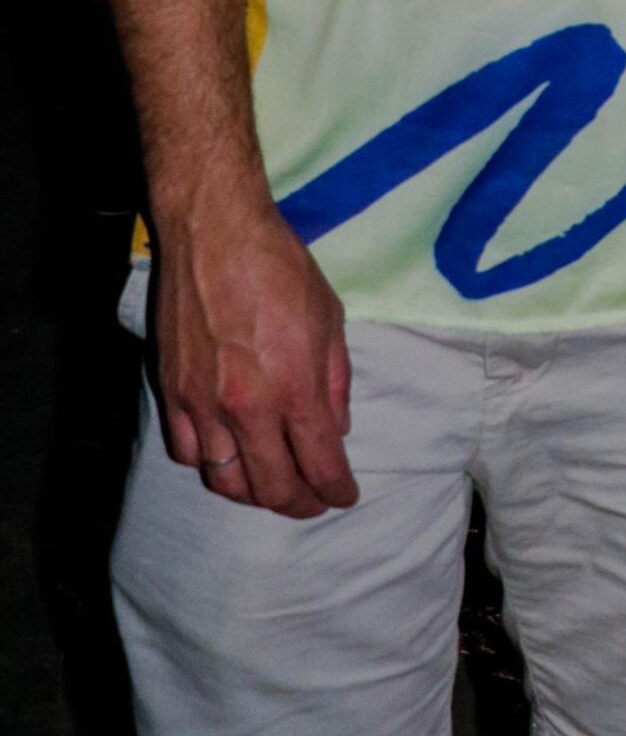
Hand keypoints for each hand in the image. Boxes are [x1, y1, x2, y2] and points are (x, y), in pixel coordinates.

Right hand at [153, 194, 357, 518]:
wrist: (214, 231)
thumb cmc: (279, 265)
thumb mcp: (330, 317)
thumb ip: (335, 380)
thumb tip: (337, 426)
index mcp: (295, 388)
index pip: (320, 463)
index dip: (336, 490)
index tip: (345, 496)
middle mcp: (247, 407)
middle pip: (272, 486)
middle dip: (300, 504)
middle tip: (313, 503)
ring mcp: (203, 404)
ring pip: (225, 480)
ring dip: (254, 494)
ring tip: (272, 488)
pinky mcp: (171, 393)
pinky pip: (188, 453)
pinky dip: (212, 467)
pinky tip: (228, 459)